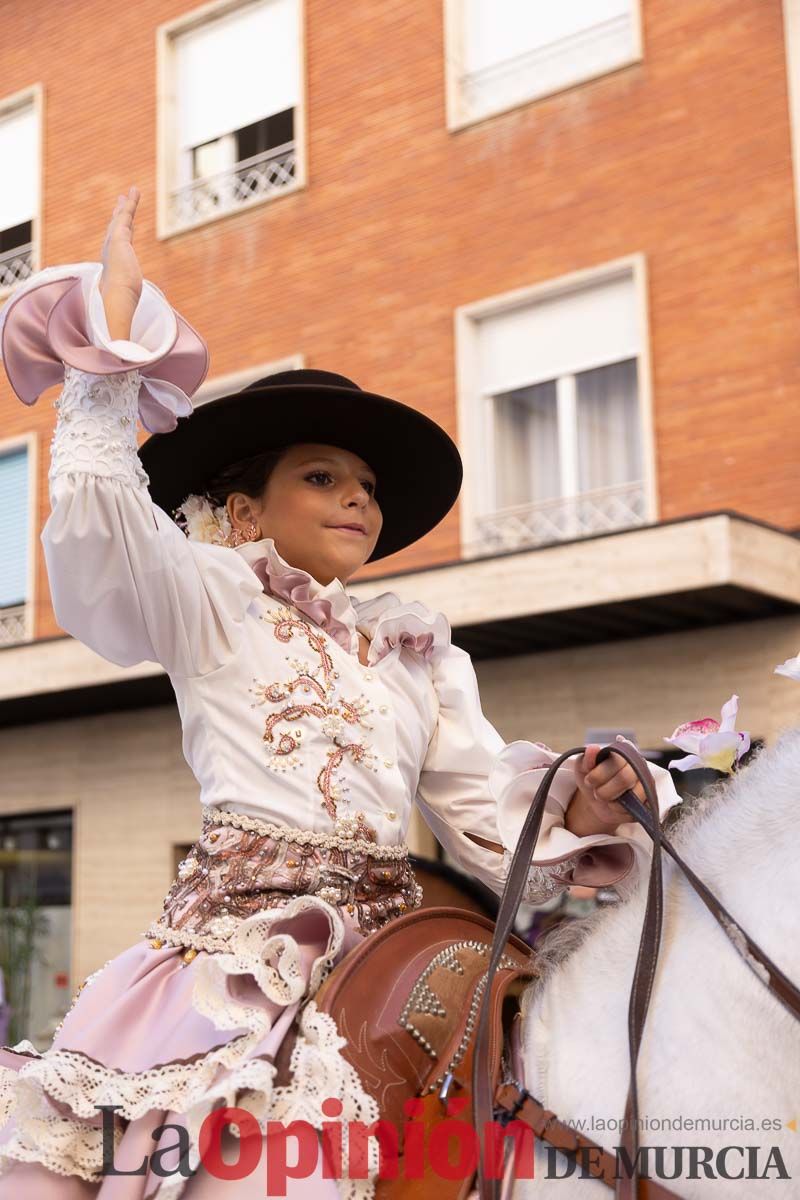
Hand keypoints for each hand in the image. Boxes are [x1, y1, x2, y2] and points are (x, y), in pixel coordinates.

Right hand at [99, 186, 141, 340]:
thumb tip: (126, 357)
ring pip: (121, 222)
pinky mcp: (119, 237)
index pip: (115, 254)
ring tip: (131, 195)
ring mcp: (114, 245)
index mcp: (111, 270)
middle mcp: (111, 255)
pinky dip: (131, 203)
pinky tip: (135, 191)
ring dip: (126, 208)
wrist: (116, 300)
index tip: (121, 236)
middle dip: (119, 221)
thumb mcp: (124, 319)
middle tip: (121, 208)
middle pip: (115, 234)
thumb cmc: (117, 312)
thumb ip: (124, 333)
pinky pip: (127, 215)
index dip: (118, 243)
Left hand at [565, 743, 645, 837]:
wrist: (596, 800)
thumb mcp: (583, 768)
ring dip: (612, 802)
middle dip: (605, 790)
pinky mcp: (648, 803)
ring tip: (605, 798)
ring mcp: (646, 784)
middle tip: (596, 792)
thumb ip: (587, 758)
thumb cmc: (592, 779)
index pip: (616, 761)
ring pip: (632, 796)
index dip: (599, 774)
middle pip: (625, 778)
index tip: (589, 780)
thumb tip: (593, 748)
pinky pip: (636, 810)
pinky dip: (619, 811)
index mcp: (624, 753)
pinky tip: (614, 805)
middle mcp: (639, 766)